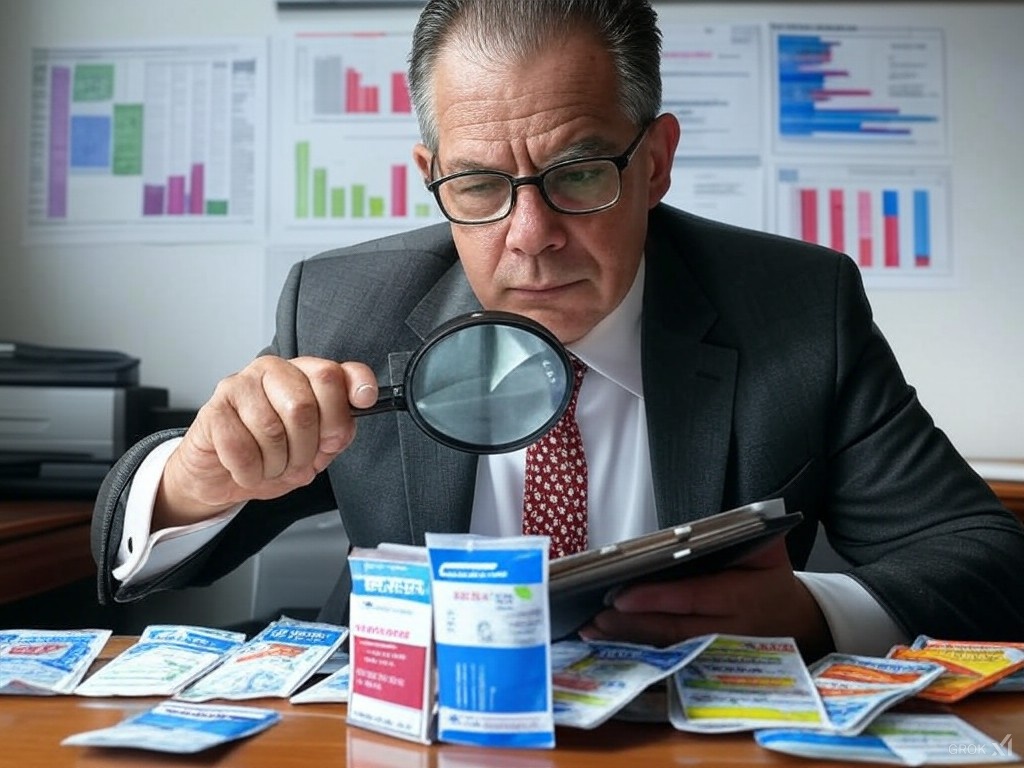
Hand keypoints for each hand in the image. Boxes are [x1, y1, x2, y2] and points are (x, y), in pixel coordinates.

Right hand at [155, 355, 377, 527]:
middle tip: (296, 462)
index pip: (334, 373)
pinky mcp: (213, 410)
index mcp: (302, 374)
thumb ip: (335, 434)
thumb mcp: (315, 448)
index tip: (360, 406)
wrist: (220, 475)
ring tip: (270, 466)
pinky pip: (241, 447)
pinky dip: (251, 471)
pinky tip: (248, 469)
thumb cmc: (269, 455)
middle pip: (304, 406)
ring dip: (276, 464)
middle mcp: (272, 371)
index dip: (352, 391)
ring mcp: (239, 386)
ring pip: (272, 430)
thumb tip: (342, 429)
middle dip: (305, 449)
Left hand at [579, 538, 834, 659]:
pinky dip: (638, 650)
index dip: (658, 599)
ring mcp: (716, 652)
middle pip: (674, 630)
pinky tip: (609, 642)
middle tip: (595, 617)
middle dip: (632, 625)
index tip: (622, 596)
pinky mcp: (705, 661)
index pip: (696, 597)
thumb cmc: (770, 578)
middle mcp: (728, 630)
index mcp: (743, 597)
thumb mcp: (769, 549)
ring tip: (591, 630)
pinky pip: (668, 657)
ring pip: (668, 648)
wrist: (797, 622)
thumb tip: (717, 519)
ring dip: (628, 640)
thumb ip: (745, 531)